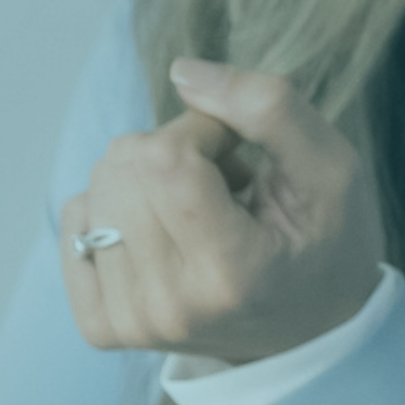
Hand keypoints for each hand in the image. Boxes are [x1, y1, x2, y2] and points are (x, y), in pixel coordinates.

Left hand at [53, 59, 381, 366]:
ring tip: (197, 211)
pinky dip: (114, 208)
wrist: (310, 333)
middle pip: (123, 168)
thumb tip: (183, 71)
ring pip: (97, 188)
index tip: (238, 153)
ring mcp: (131, 322)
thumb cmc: (326, 244)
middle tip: (224, 184)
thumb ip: (268, 106)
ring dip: (147, 181)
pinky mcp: (103, 326)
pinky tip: (160, 230)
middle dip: (173, 152)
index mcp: (232, 272)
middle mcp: (171, 305)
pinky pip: (74, 220)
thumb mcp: (331, 168)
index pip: (165, 157)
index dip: (199, 129)